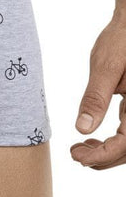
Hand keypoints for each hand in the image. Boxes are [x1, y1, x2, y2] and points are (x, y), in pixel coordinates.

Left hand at [71, 14, 125, 169]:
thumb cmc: (121, 39)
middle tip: (75, 156)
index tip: (77, 158)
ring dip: (107, 150)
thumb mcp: (105, 67)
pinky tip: (94, 137)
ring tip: (80, 149)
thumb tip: (82, 129)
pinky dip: (113, 137)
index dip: (102, 156)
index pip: (125, 143)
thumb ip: (95, 99)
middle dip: (103, 157)